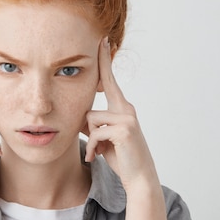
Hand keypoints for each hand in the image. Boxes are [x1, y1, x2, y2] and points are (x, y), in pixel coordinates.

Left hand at [84, 38, 159, 190]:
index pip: (109, 80)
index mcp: (122, 108)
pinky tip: (96, 157)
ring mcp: (127, 118)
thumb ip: (93, 124)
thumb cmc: (121, 157)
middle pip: (96, 97)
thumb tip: (79, 117)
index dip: (105, 60)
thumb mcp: (103, 138)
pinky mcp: (124, 130)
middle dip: (89, 110)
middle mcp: (126, 108)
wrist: (139, 177)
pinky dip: (92, 147)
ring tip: (97, 152)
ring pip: (90, 119)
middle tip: (94, 78)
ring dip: (89, 139)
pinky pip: (94, 132)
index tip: (102, 41)